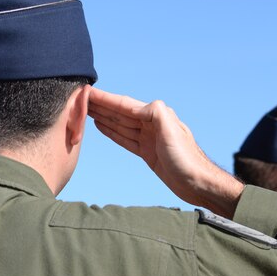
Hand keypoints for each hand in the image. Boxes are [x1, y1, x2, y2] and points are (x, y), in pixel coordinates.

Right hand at [87, 87, 243, 217]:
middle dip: (100, 105)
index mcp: (157, 116)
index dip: (105, 98)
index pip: (125, 104)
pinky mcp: (148, 153)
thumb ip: (156, 113)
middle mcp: (152, 124)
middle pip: (120, 112)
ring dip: (103, 117)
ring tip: (84, 109)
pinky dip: (112, 131)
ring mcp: (150, 139)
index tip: (86, 91)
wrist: (198, 184)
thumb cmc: (187, 159)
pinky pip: (125, 139)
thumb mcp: (171, 131)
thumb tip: (140, 106)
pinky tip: (101, 126)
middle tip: (78, 98)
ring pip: (121, 124)